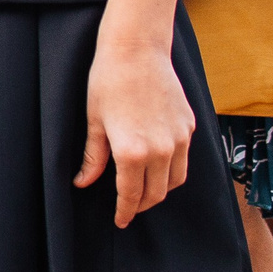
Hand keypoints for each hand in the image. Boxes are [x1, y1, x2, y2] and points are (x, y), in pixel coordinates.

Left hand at [79, 16, 195, 227]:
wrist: (136, 50)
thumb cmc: (107, 82)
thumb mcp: (94, 122)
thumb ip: (93, 157)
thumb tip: (83, 183)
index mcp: (133, 152)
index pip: (131, 195)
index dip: (125, 211)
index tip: (120, 221)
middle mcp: (161, 150)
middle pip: (157, 193)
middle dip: (142, 205)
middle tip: (129, 208)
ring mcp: (180, 139)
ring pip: (176, 180)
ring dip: (160, 190)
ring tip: (144, 189)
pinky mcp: (190, 126)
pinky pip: (184, 158)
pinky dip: (172, 169)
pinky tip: (158, 165)